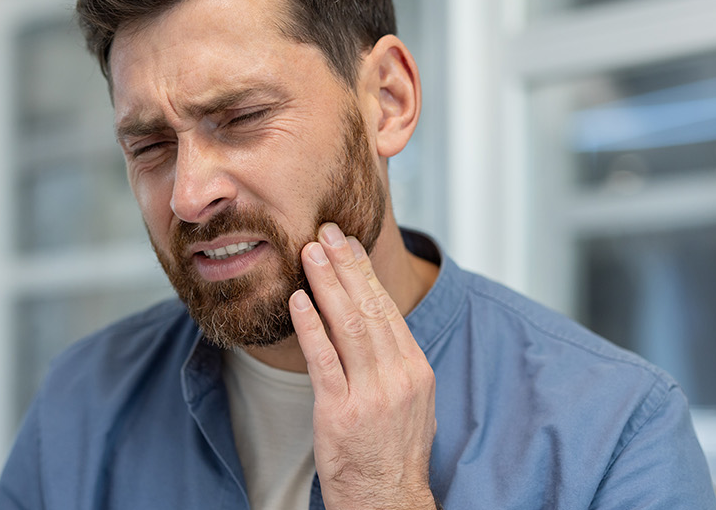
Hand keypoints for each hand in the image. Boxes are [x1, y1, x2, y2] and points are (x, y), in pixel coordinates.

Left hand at [290, 223, 437, 509]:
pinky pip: (323, 361)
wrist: (387, 501)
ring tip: (308, 253)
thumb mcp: (413, 405)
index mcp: (416, 372)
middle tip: (325, 232)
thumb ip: (397, 365)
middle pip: (369, 309)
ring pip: (348, 326)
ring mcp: (370, 395)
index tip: (347, 245)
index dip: (364, 273)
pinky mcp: (340, 413)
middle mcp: (398, 378)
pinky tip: (299, 301)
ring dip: (326, 284)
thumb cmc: (394, 455)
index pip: (388, 310)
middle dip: (345, 266)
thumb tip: (380, 327)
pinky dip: (310, 326)